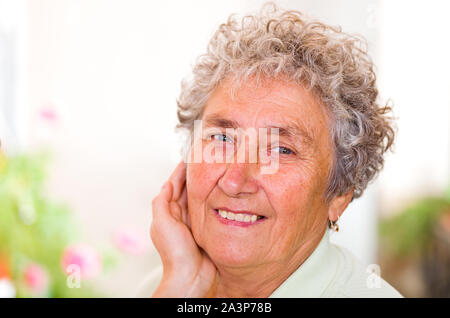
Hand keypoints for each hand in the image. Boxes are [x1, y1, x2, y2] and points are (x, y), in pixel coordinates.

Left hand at [150, 161, 216, 296]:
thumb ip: (162, 203)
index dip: (181, 171)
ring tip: (216, 170)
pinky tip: (224, 191)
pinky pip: (213, 209)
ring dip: (207, 185)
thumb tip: (167, 185)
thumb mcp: (162, 224)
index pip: (174, 185)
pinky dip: (216, 198)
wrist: (191, 277)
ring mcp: (196, 222)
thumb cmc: (174, 253)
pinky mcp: (208, 228)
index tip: (189, 157)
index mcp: (168, 213)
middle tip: (206, 160)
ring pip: (201, 197)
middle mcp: (182, 216)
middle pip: (188, 189)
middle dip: (196, 175)